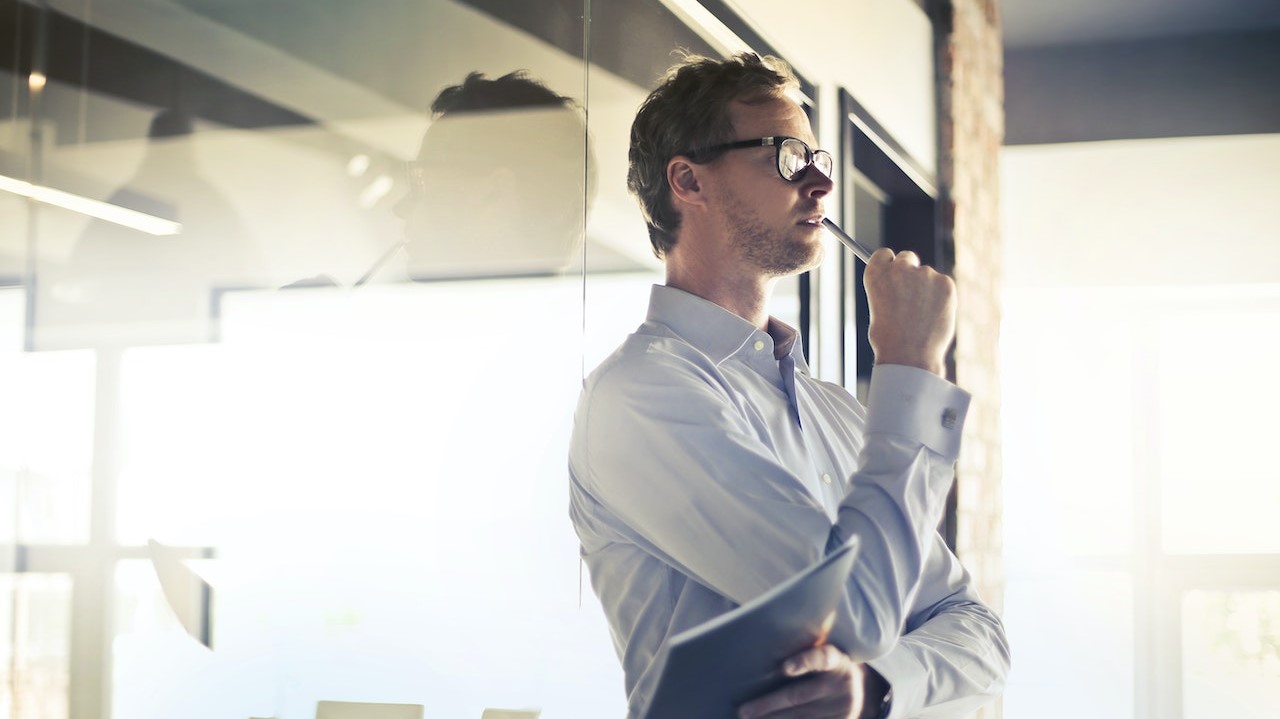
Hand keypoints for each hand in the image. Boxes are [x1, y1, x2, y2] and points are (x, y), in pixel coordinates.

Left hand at [737, 645, 868, 718]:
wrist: (861, 689)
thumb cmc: (827, 666)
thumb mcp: (823, 651)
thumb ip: (804, 651)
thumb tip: (764, 653)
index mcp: (836, 659)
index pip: (822, 658)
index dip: (804, 662)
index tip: (785, 667)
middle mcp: (841, 683)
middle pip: (800, 695)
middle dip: (769, 705)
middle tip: (744, 711)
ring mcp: (843, 707)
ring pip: (802, 716)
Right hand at [863, 247, 956, 376]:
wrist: (909, 355)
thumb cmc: (889, 339)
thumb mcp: (878, 309)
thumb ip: (889, 291)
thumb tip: (902, 287)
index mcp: (876, 273)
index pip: (884, 254)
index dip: (889, 264)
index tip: (893, 271)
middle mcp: (899, 268)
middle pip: (907, 257)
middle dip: (909, 271)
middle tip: (911, 294)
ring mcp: (924, 273)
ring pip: (927, 275)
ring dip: (926, 289)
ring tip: (922, 317)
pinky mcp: (945, 283)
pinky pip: (943, 285)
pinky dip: (941, 298)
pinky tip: (934, 316)